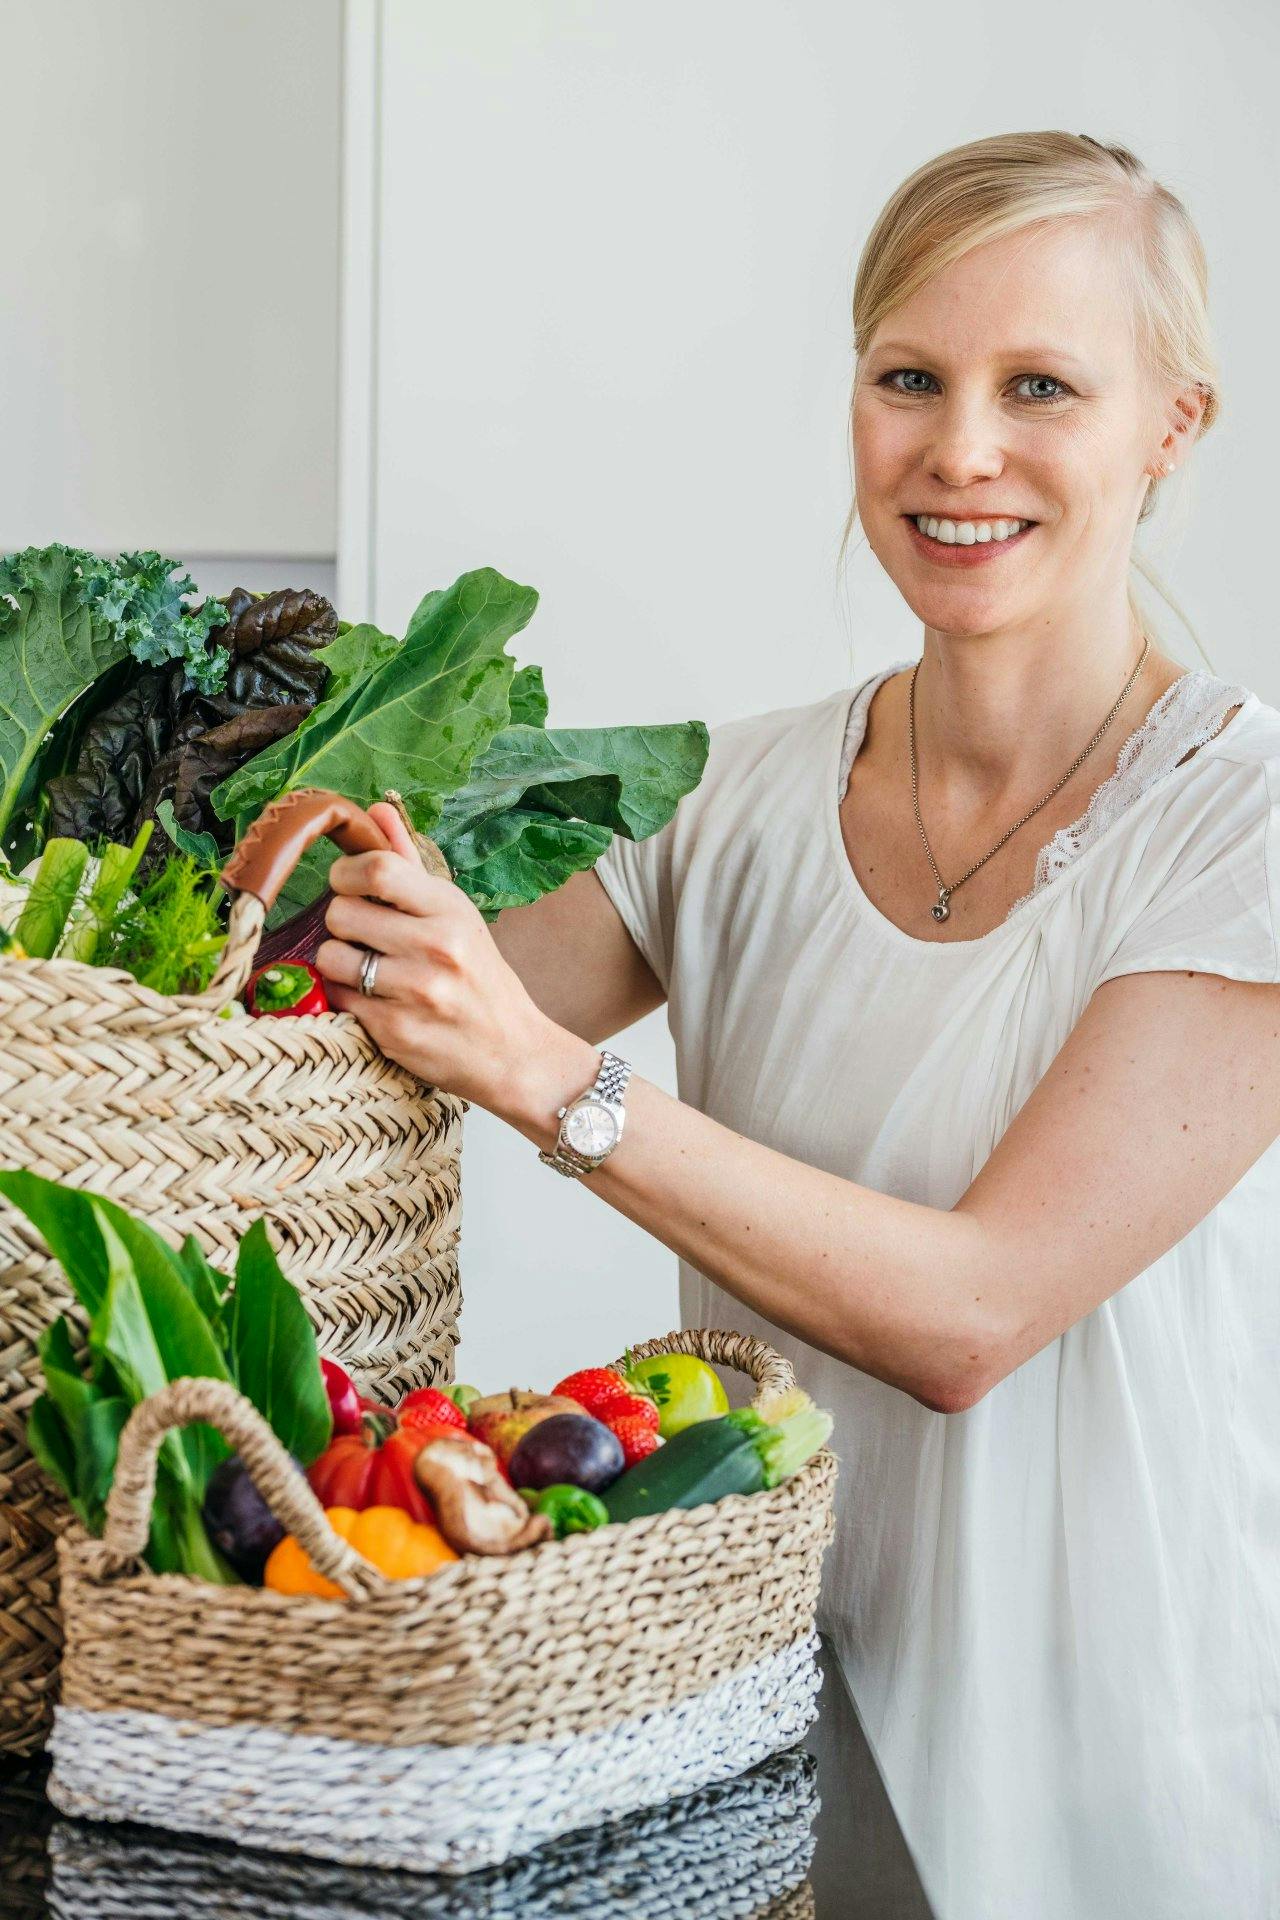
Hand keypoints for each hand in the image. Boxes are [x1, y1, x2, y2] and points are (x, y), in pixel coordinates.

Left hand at [315, 803, 597, 1130]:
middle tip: (362, 934)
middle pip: (341, 912)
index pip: (376, 870)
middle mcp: (436, 947)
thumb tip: (376, 809)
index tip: (349, 886)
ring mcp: (415, 992)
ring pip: (331, 957)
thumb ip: (409, 862)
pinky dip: (346, 997)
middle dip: (341, 922)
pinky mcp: (396, 1032)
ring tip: (366, 969)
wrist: (513, 1053)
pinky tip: (374, 1000)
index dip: (345, 874)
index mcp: (450, 909)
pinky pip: (338, 998)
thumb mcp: (455, 914)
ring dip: (339, 962)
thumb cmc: (480, 977)